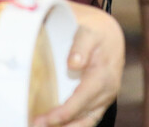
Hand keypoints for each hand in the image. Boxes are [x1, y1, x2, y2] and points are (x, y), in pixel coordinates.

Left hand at [33, 4, 124, 126]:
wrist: (112, 35)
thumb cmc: (98, 33)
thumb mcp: (89, 32)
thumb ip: (81, 46)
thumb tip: (73, 64)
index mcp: (103, 76)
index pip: (81, 101)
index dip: (63, 113)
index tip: (44, 120)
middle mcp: (106, 91)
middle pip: (82, 115)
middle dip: (59, 125)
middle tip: (36, 125)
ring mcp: (105, 98)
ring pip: (87, 121)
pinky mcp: (101, 100)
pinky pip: (89, 118)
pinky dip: (74, 125)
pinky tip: (58, 125)